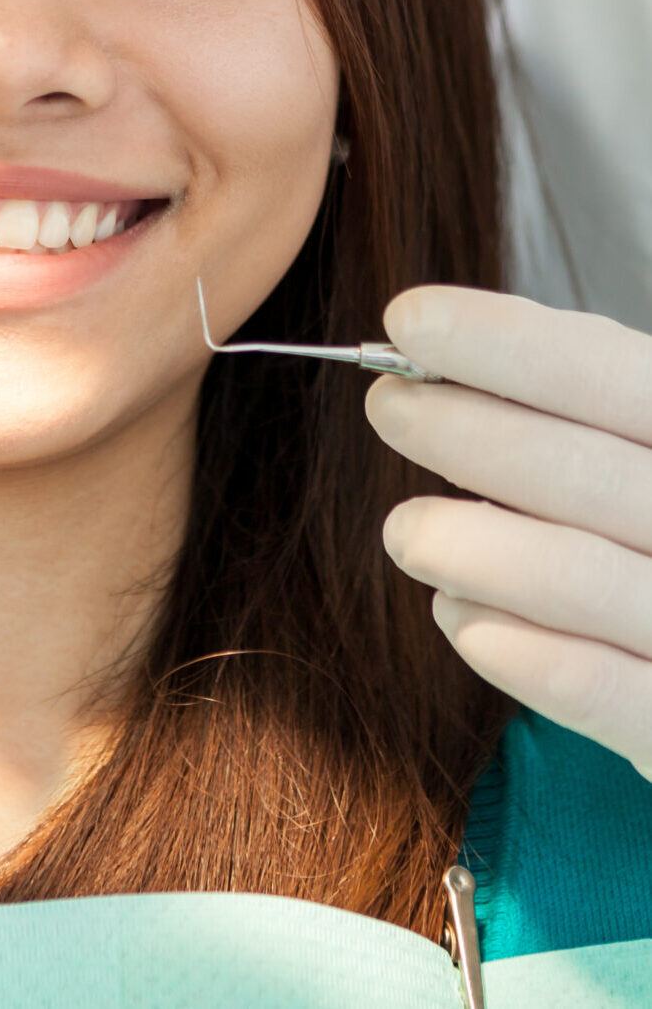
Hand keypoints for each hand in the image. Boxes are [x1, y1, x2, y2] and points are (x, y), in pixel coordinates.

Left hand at [368, 285, 651, 778]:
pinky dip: (525, 655)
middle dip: (469, 434)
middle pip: (584, 472)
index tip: (405, 318)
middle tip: (387, 407)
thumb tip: (424, 340)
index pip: (613, 376)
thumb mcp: (636, 441)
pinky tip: (458, 619)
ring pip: (581, 577)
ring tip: (404, 531)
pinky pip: (610, 695)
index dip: (509, 344)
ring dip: (470, 545)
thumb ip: (567, 393)